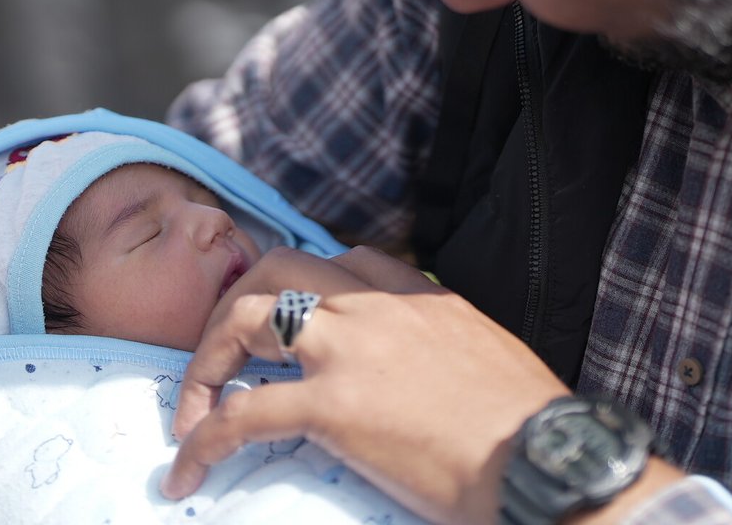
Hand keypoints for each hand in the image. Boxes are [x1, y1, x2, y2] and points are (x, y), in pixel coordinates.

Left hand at [161, 246, 568, 524]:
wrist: (545, 461)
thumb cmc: (531, 428)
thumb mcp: (489, 357)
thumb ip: (445, 350)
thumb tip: (428, 381)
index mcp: (420, 298)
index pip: (345, 260)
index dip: (303, 286)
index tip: (285, 322)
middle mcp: (376, 308)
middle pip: (278, 269)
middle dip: (235, 309)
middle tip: (221, 360)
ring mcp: (348, 351)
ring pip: (244, 318)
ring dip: (206, 362)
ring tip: (192, 411)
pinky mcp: (331, 406)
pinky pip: (241, 415)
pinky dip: (202, 441)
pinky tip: (187, 472)